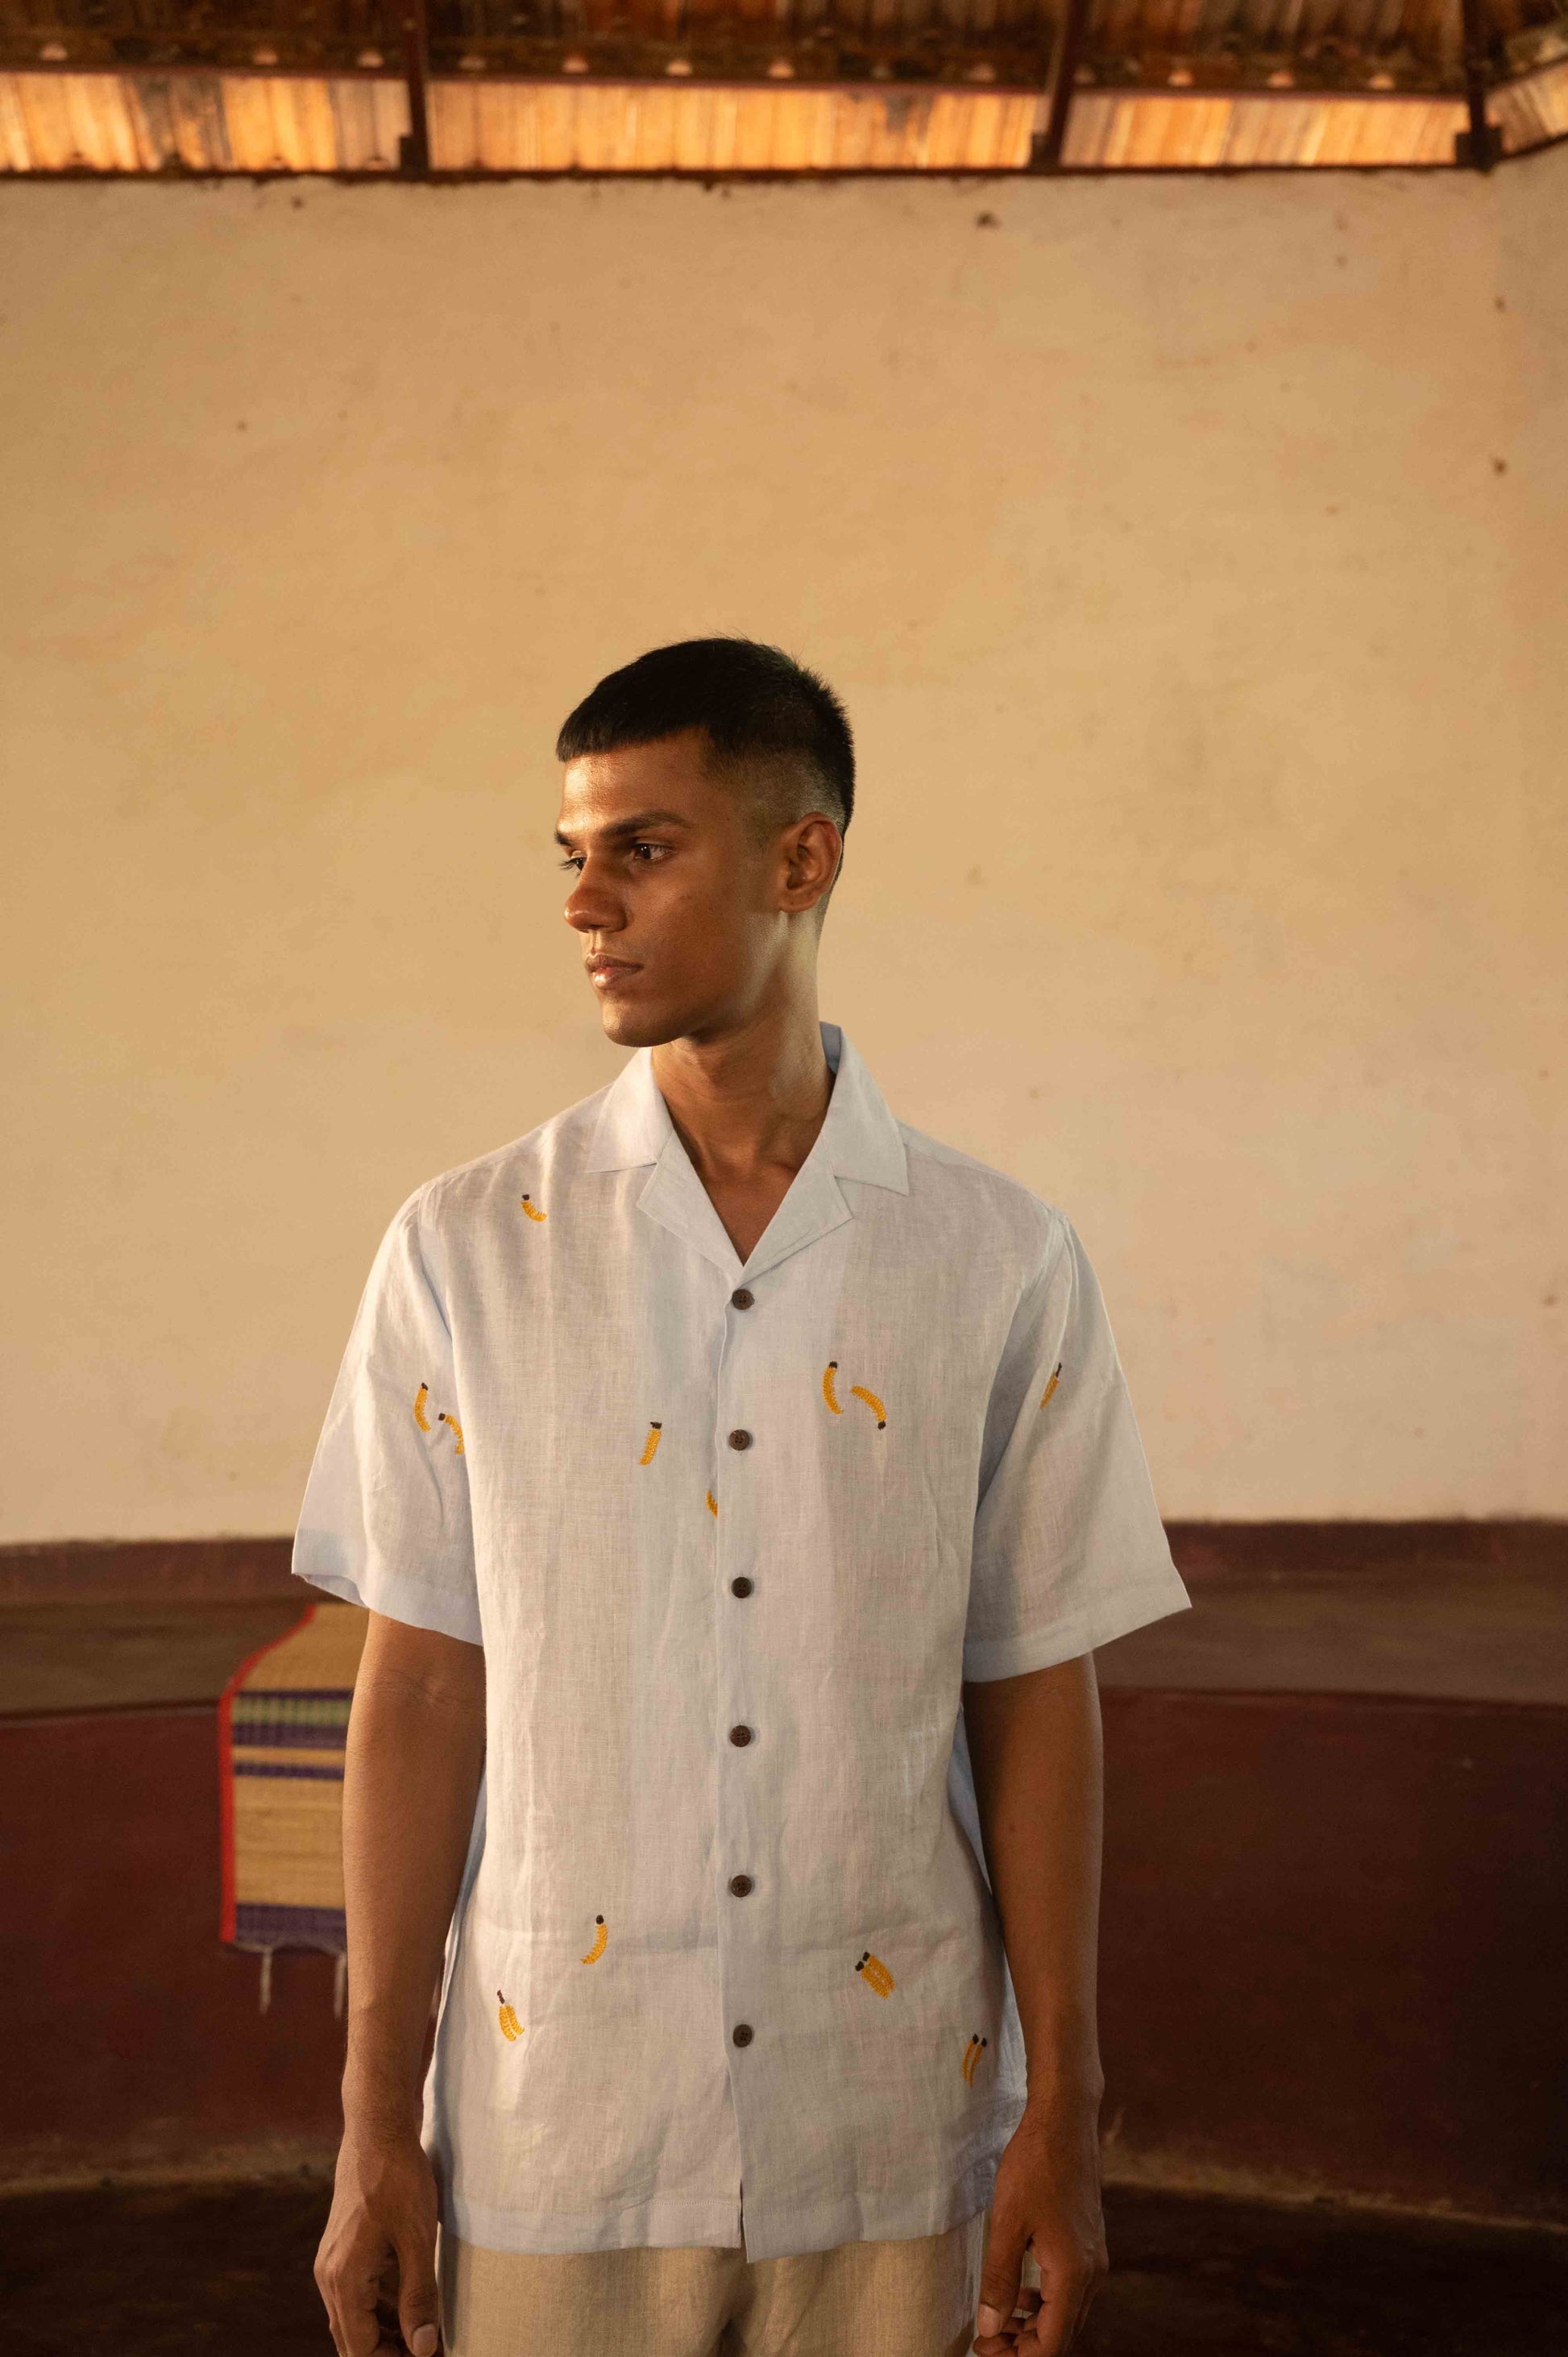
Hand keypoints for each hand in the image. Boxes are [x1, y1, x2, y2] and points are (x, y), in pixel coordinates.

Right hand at [315, 2128, 442, 2355]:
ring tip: (427, 2338)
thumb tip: (422, 2348)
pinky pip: (359, 2296)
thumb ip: (418, 2295)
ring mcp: (333, 2263)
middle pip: (354, 2341)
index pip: (362, 2350)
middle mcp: (329, 2278)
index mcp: (344, 2281)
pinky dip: (383, 2310)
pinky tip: (413, 2308)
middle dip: (390, 2353)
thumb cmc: (398, 2178)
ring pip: (356, 2320)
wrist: (376, 2129)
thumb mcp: (416, 2238)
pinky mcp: (343, 2250)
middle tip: (430, 2352)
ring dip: (388, 2334)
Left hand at [972, 2096, 1107, 2355]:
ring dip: (1034, 2326)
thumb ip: (999, 2280)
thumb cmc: (1035, 2165)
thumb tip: (990, 2327)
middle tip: (986, 2340)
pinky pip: (1070, 2291)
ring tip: (998, 2319)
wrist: (1065, 2120)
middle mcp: (1092, 2274)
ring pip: (1067, 2315)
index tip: (982, 2347)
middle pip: (1061, 2336)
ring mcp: (1094, 2259)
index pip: (1051, 2346)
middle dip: (1023, 2346)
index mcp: (1073, 2275)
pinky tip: (1020, 2290)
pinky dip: (1044, 2302)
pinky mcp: (1089, 2245)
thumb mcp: (1007, 2223)